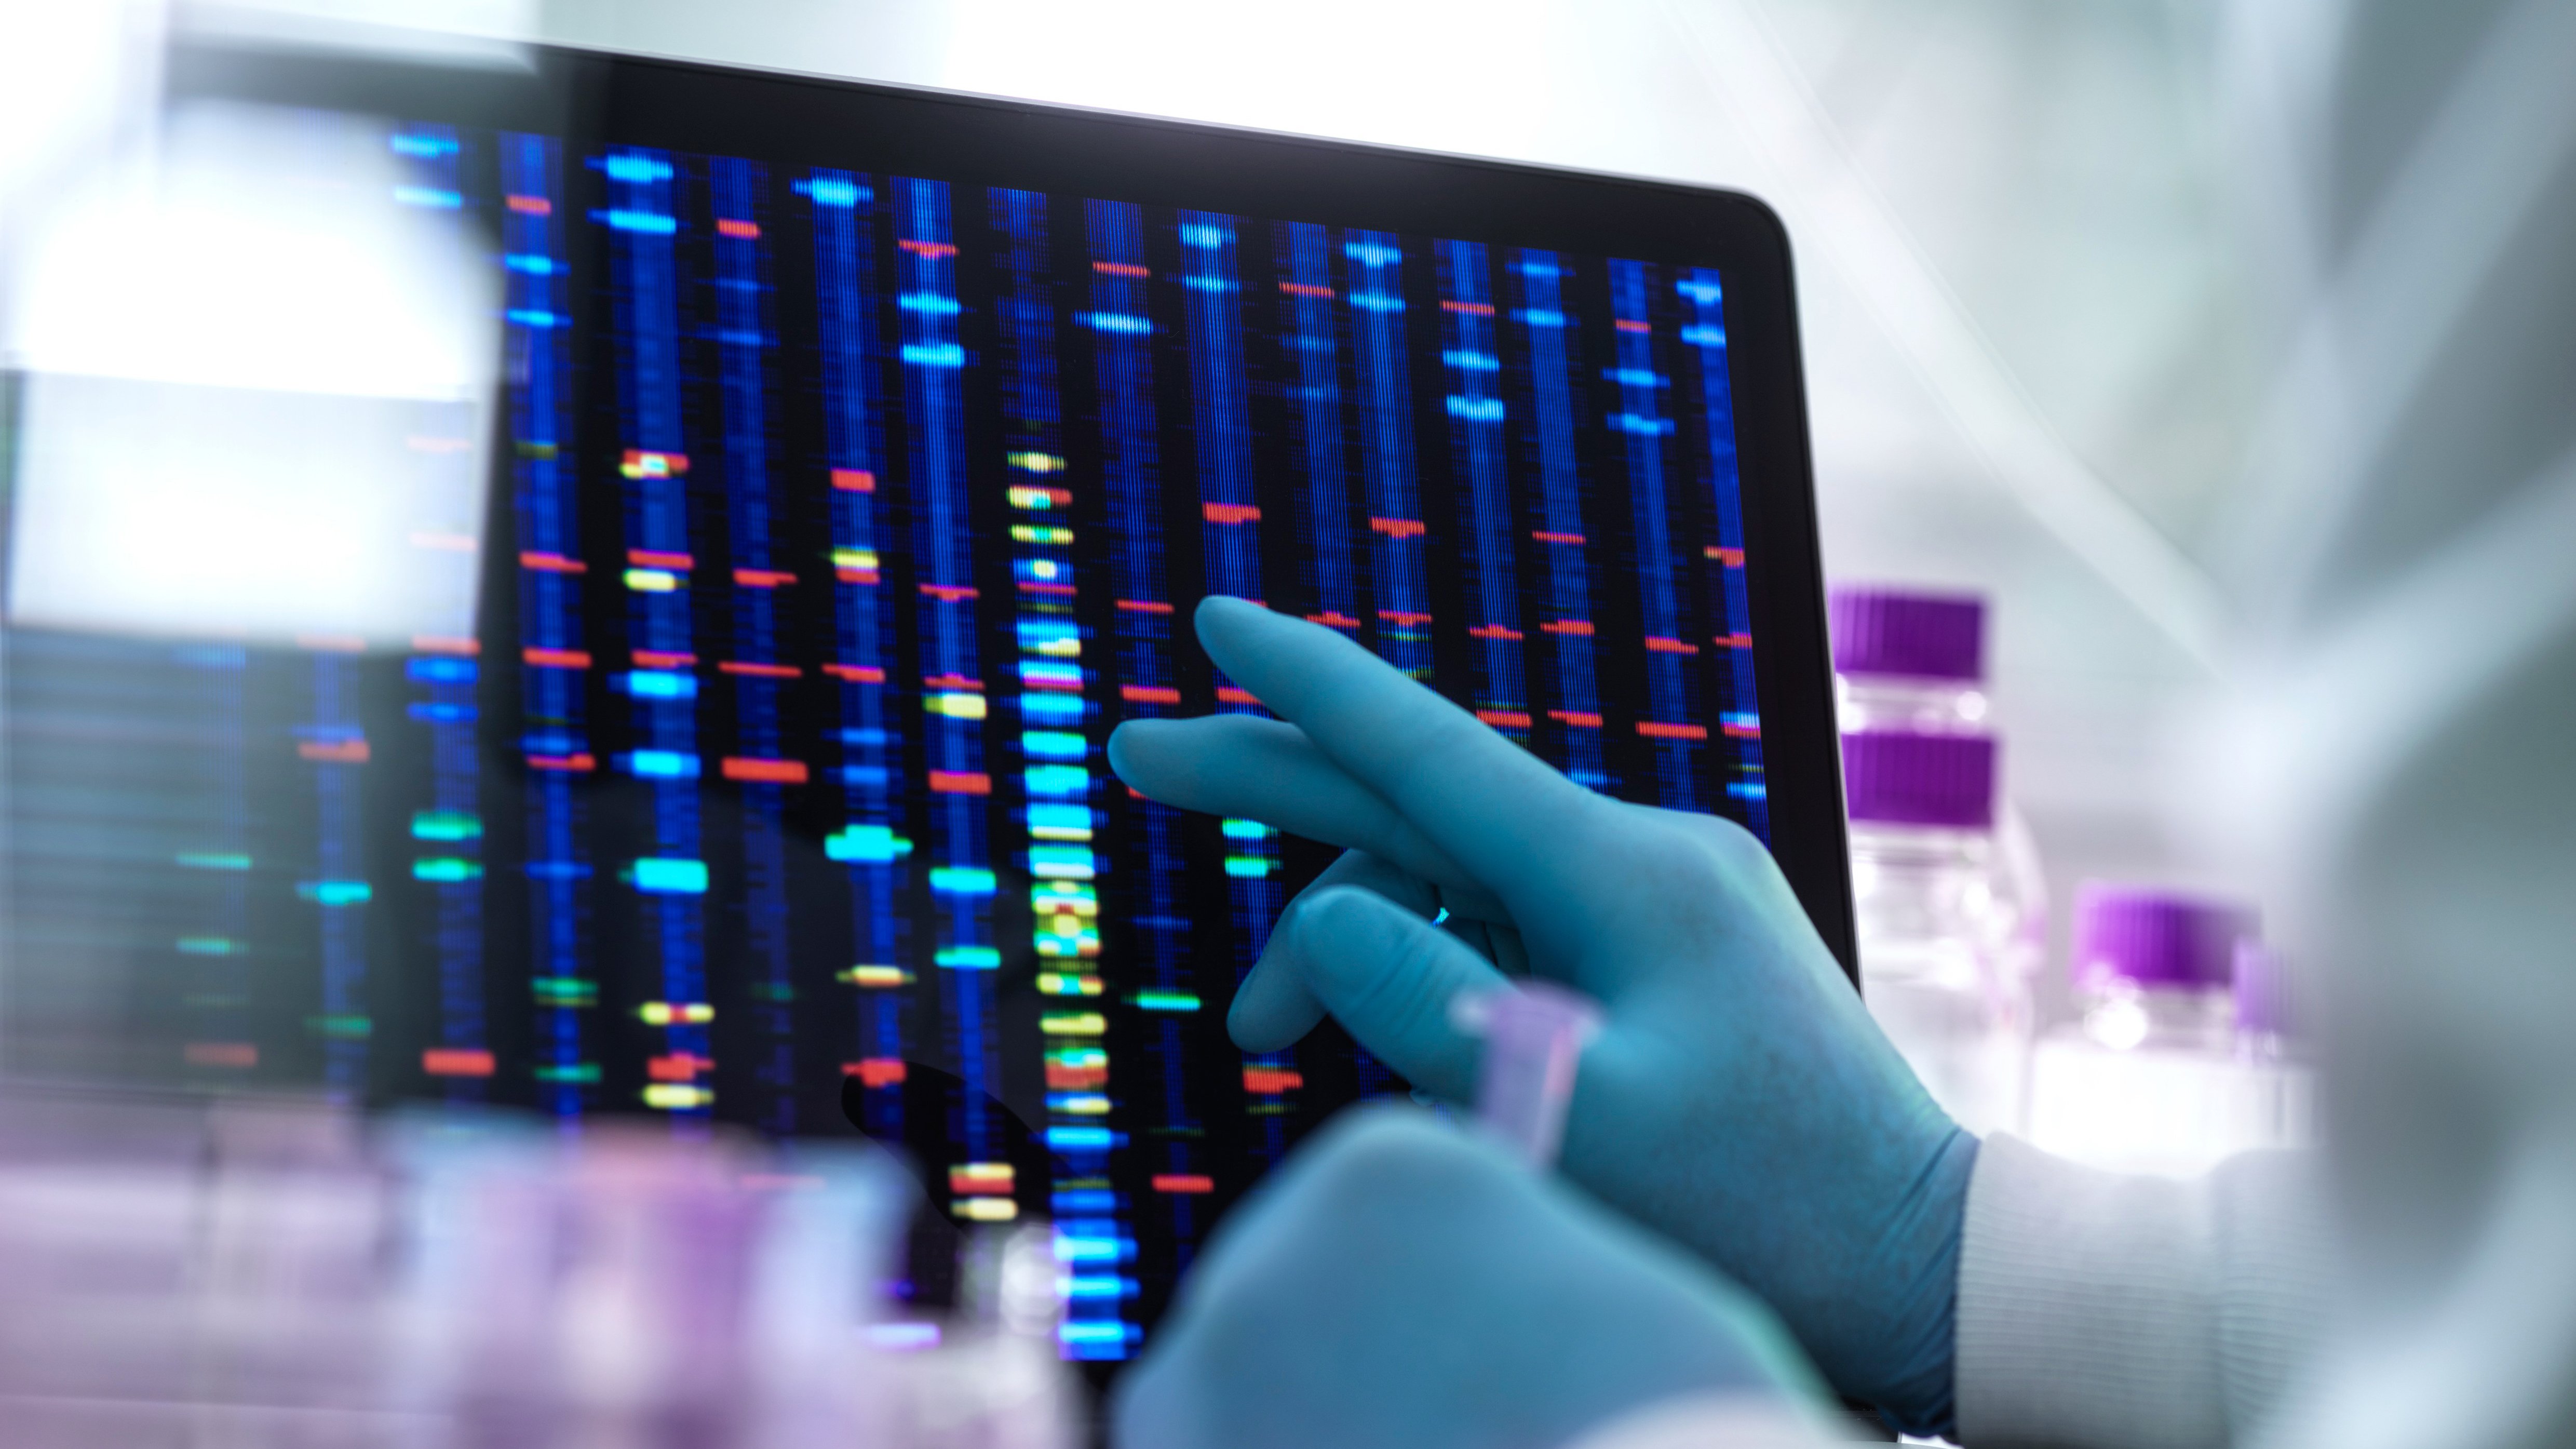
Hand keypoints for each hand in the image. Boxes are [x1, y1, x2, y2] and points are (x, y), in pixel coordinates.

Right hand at [1107, 598, 1975, 1431]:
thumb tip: (1319, 920)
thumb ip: (1430, 1010)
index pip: (1429, 749)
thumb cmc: (1766, 1206)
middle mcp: (1639, 856)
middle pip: (1419, 800)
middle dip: (1276, 783)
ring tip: (1257, 1042)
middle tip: (1138, 758)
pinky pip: (1504, 926)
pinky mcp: (1656, 950)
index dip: (1307, 682)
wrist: (1919, 1256)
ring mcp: (1652, 899)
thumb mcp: (1575, 1116)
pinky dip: (1423, 968)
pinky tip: (1365, 1030)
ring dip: (1343, 941)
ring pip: (1449, 882)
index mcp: (1625, 872)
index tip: (1212, 616)